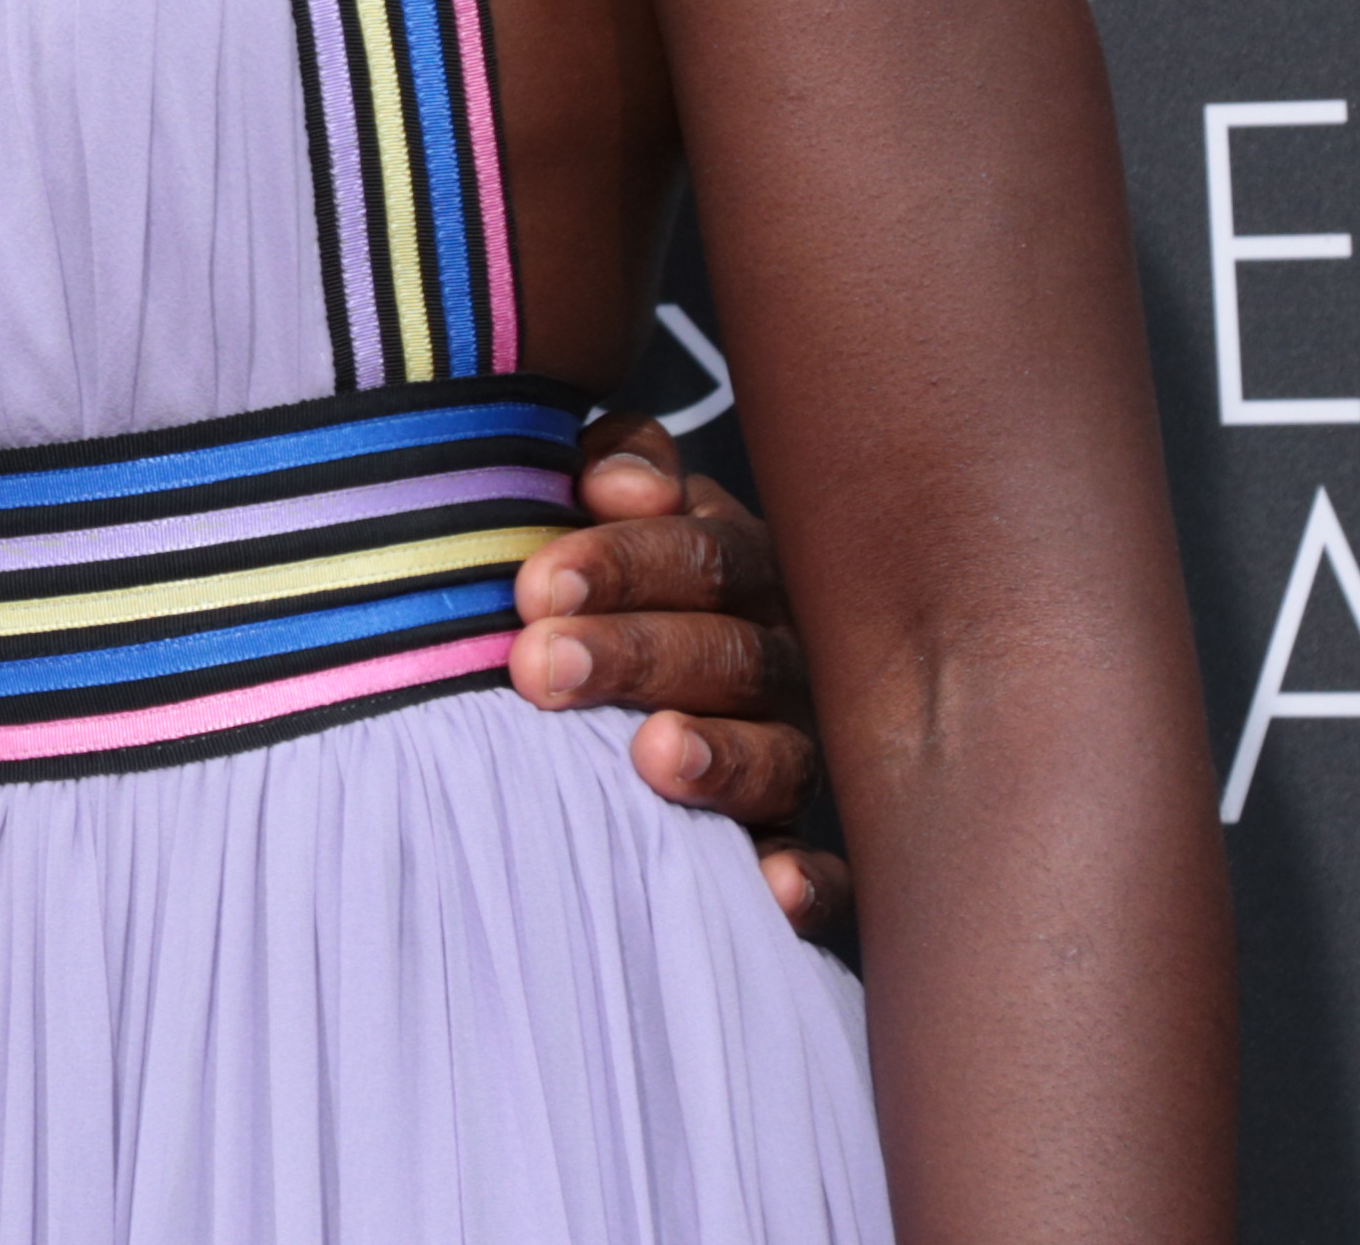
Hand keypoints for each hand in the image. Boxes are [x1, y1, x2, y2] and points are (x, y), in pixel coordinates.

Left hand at [509, 413, 847, 942]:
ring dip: (720, 757)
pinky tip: (775, 892)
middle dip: (636, 656)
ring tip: (654, 757)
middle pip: (729, 653)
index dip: (620, 564)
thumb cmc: (587, 573)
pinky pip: (824, 870)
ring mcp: (791, 750)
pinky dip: (805, 881)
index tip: (535, 588)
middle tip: (542, 666)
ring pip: (778, 755)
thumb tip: (623, 485)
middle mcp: (775, 658)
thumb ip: (616, 468)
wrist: (604, 659)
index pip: (699, 555)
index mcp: (735, 566)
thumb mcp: (598, 497)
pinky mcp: (791, 843)